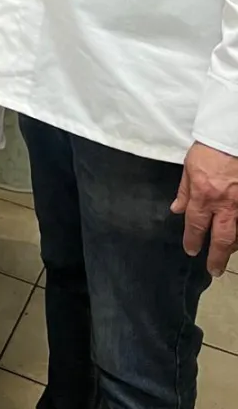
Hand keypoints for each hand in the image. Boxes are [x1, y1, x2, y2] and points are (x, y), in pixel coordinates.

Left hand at [171, 142, 237, 276]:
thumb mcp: (189, 168)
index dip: (192, 240)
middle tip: (213, 270)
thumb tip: (176, 210)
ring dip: (232, 246)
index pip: (195, 225)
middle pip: (222, 238)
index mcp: (204, 195)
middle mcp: (225, 204)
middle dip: (217, 257)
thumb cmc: (209, 150)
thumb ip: (184, 192)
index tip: (191, 251)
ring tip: (226, 254)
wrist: (231, 138)